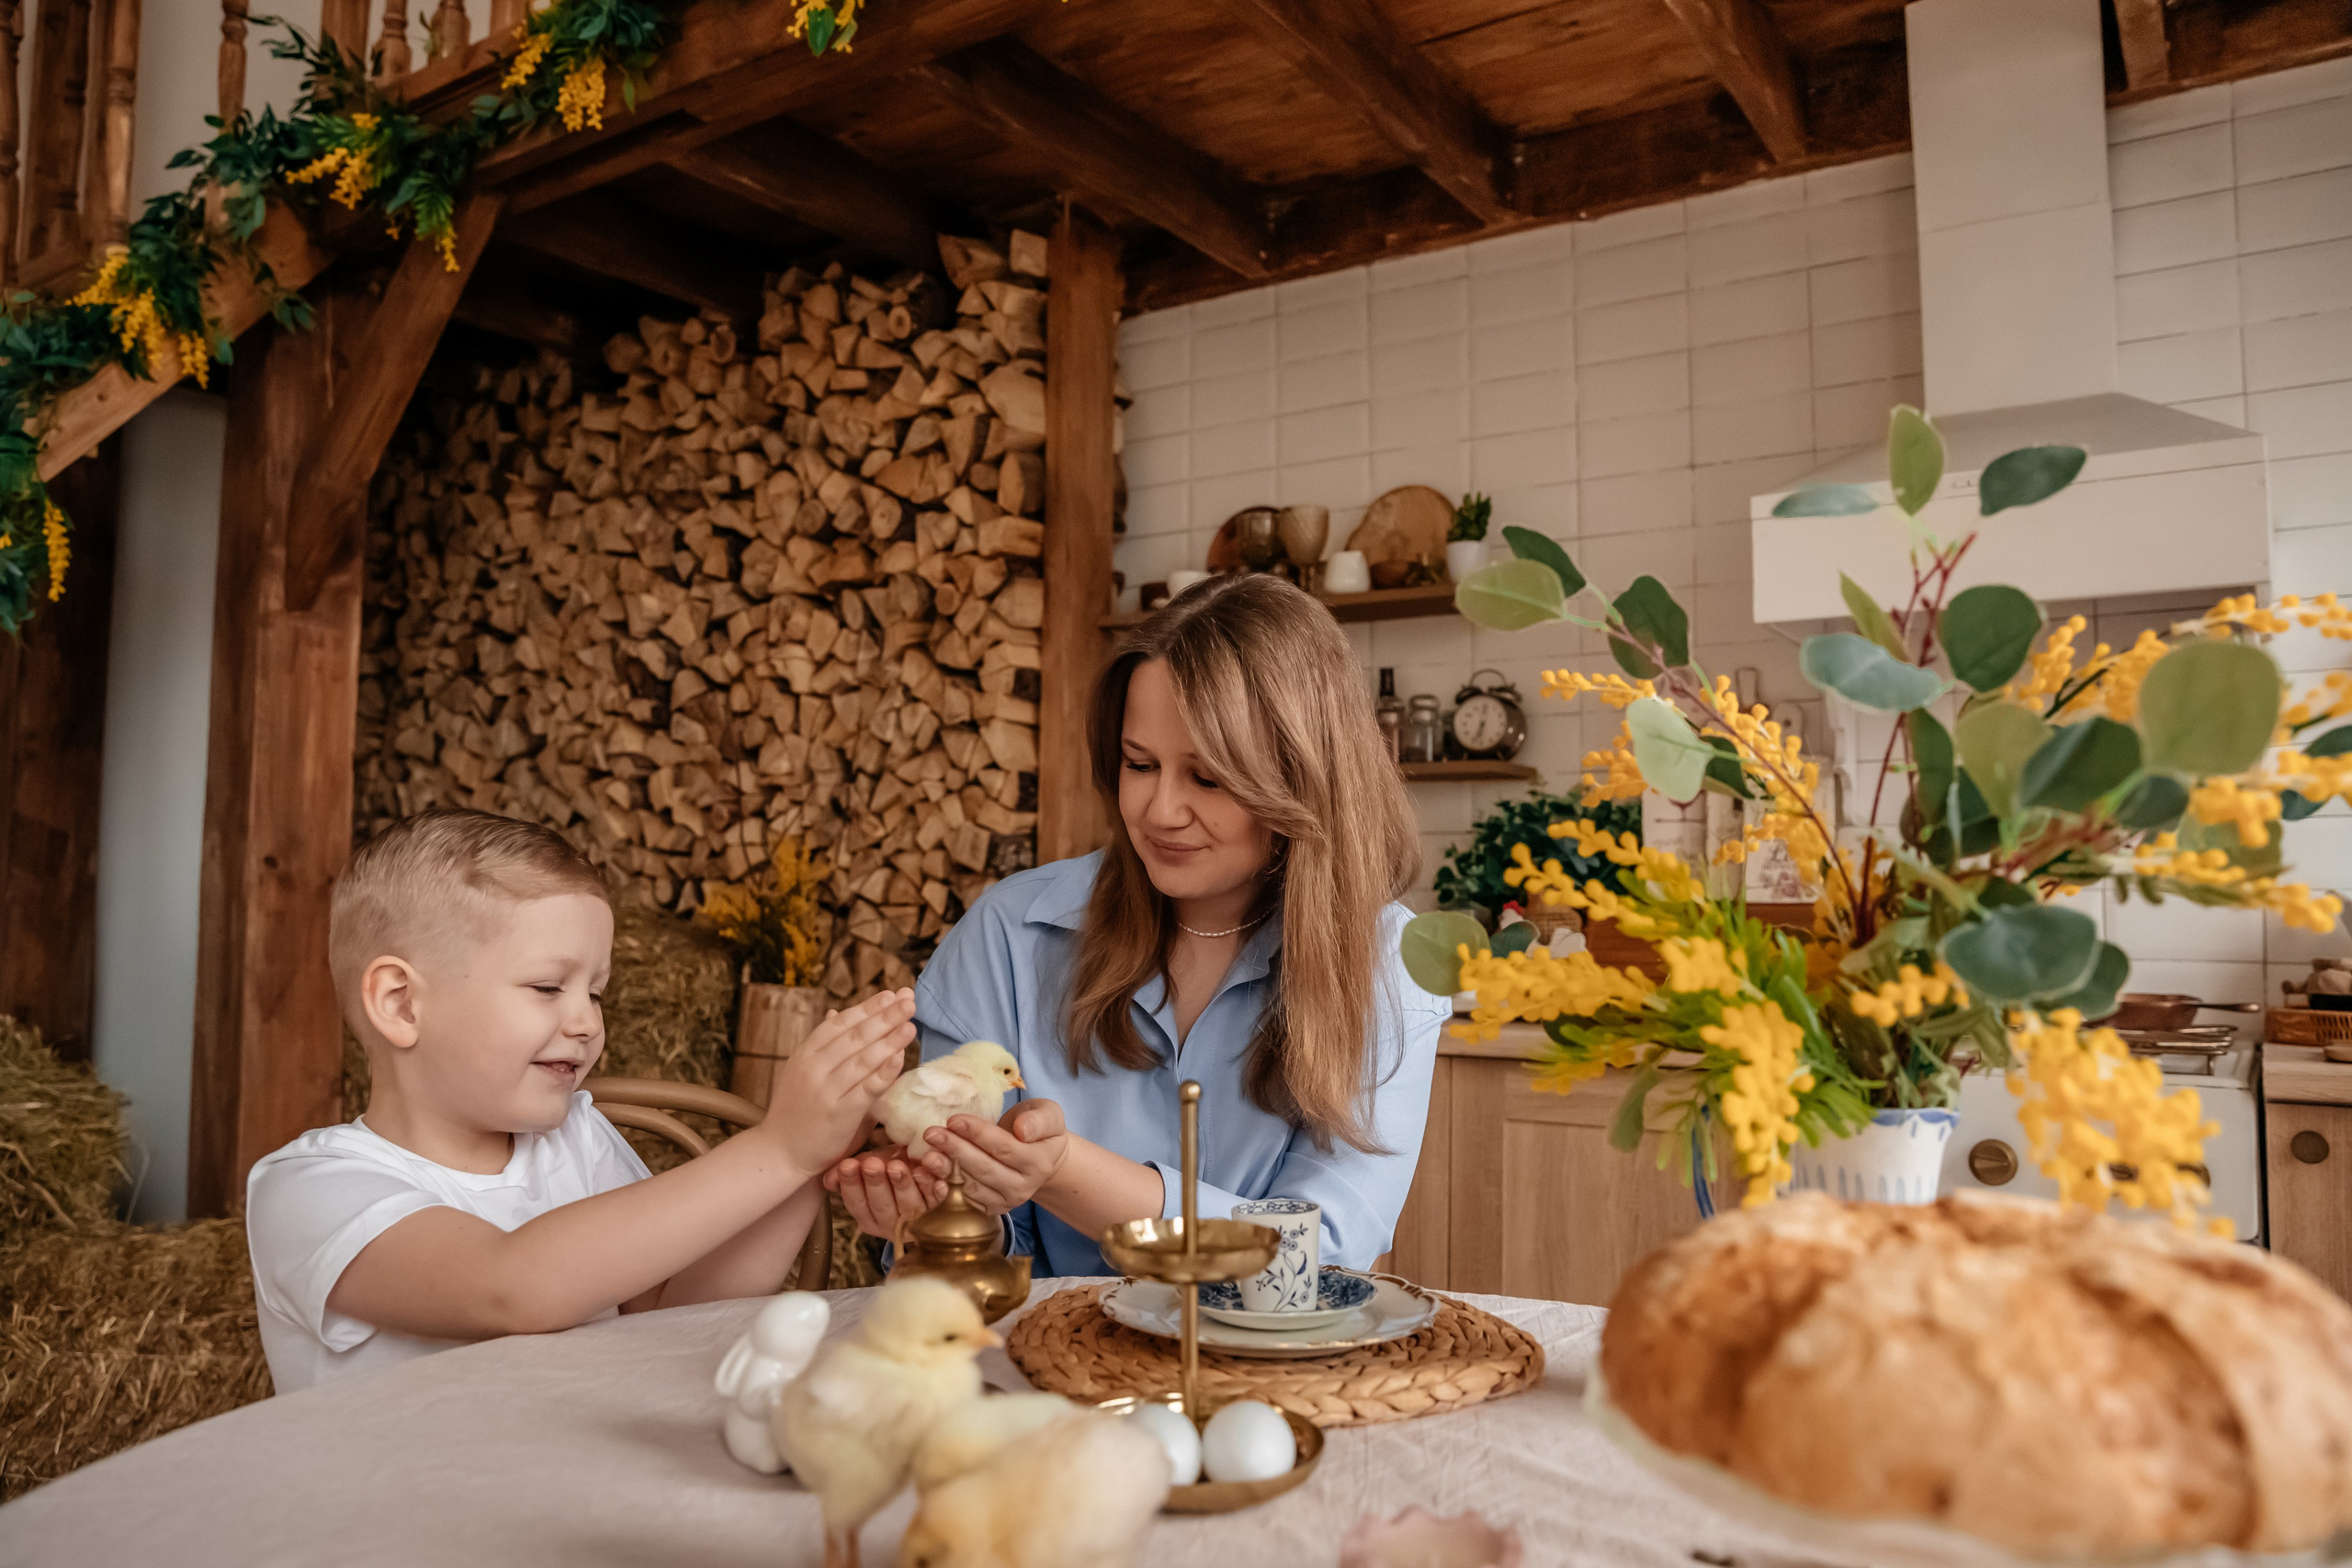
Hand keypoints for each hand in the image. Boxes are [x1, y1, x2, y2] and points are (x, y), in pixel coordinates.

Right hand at [761, 989, 914, 1172]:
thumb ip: (825, 1045)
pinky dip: (885, 1071)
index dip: (867, 1008)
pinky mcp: (839, 1114)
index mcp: (804, 1054)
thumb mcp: (804, 1071)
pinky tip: (900, 1056)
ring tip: (910, 1023)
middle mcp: (813, 1068)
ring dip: (890, 1039)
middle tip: (908, 1000)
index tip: (890, 995)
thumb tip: (835, 1011)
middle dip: (884, 1016)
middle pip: (854, 1036)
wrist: (779, 1152)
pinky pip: (867, 1089)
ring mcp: (825, 1091)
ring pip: (863, 1059)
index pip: (840, 1023)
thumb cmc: (796, 1110)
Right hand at [825, 1148, 946, 1240]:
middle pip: (882, 1206)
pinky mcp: (941, 1212)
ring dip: (903, 1186)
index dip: (851, 1185)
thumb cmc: (892, 1167)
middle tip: (872, 1164)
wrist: (924, 1170)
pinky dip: (935, 1190)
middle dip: (876, 1184)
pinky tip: (933, 1178)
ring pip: (909, 1205)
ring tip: (897, 1166)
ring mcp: (917, 1219)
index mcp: (869, 1217)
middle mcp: (892, 1223)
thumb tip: (829, 1178)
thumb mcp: (869, 1168)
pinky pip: (938, 1202)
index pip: (857, 1204)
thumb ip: (848, 1174)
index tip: (847, 1165)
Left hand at [914, 1100, 1069, 1214]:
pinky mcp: (993, 1210)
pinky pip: (967, 1199)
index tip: (953, 1119)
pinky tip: (929, 1172)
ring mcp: (1007, 1201)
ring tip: (926, 1154)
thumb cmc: (1039, 1130)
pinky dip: (946, 1186)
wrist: (1043, 1158)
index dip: (977, 1134)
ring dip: (946, 1170)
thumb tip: (1022, 1130)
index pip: (1003, 1147)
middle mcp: (1024, 1187)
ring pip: (972, 1186)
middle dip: (955, 1150)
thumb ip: (1039, 1120)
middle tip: (931, 1134)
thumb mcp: (1049, 1115)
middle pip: (984, 1168)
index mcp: (1039, 1162)